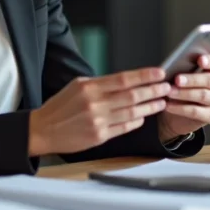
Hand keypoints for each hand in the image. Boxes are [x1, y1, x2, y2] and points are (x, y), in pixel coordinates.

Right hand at [29, 67, 169, 155]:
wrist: (43, 129)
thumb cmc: (60, 106)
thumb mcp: (77, 86)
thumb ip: (101, 84)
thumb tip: (126, 81)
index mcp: (90, 87)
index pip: (124, 79)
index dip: (144, 76)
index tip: (159, 73)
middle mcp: (95, 103)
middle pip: (132, 95)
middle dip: (153, 90)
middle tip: (167, 87)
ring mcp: (98, 121)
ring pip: (132, 112)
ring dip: (150, 107)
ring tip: (161, 102)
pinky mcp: (99, 136)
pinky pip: (124, 127)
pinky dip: (136, 121)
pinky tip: (143, 116)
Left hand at [158, 54, 209, 141]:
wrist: (175, 112)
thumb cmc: (180, 87)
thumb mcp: (181, 74)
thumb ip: (182, 68)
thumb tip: (174, 64)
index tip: (200, 60)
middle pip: (209, 80)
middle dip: (192, 79)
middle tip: (177, 80)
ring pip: (203, 95)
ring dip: (184, 93)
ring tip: (169, 92)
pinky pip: (195, 111)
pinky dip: (180, 108)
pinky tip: (168, 105)